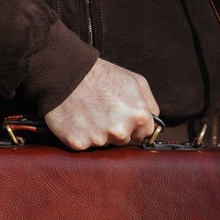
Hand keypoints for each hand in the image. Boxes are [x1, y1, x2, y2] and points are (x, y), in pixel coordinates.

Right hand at [44, 58, 159, 149]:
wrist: (65, 73)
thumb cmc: (102, 75)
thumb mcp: (135, 81)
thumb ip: (149, 105)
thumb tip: (153, 124)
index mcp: (138, 116)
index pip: (144, 134)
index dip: (134, 125)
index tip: (124, 116)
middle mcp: (120, 131)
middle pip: (124, 141)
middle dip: (117, 130)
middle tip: (103, 111)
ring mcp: (98, 139)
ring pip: (104, 144)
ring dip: (99, 133)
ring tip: (90, 113)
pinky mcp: (78, 143)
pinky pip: (85, 146)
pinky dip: (82, 135)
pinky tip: (78, 120)